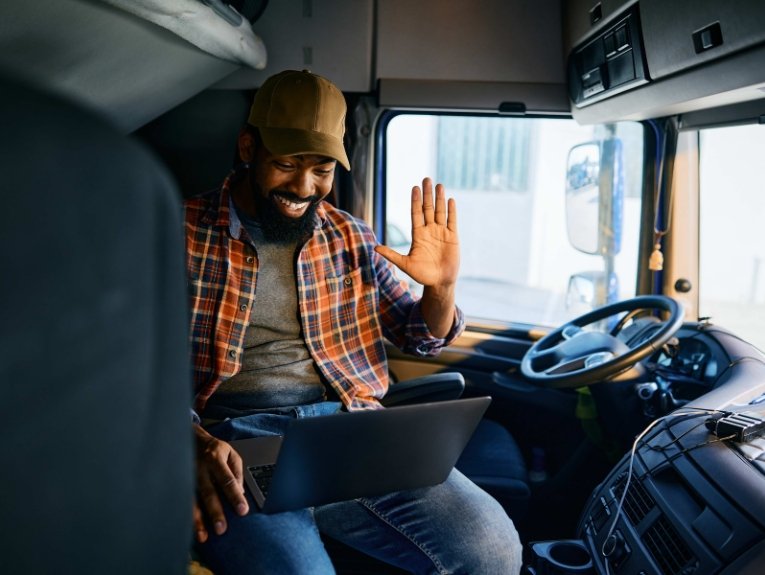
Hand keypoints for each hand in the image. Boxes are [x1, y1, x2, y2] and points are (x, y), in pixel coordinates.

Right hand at [193, 424, 248, 541]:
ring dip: (197, 520)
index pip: (227, 479)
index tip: (242, 510)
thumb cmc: (213, 448)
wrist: (189, 438)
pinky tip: (189, 529)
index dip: (234, 496)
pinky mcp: (178, 482)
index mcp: (215, 458)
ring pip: (191, 500)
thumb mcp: (230, 452)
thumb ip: (236, 471)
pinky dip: (185, 516)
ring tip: (203, 536)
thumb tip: (240, 492)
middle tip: (221, 528)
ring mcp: (186, 475)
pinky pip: (182, 501)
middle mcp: (199, 468)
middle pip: (208, 492)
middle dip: (215, 512)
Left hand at [375, 178, 458, 288]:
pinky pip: (452, 221)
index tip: (414, 188)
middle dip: (427, 195)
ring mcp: (441, 233)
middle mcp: (429, 231)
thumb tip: (374, 248)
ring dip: (440, 199)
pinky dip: (451, 211)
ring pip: (440, 212)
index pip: (416, 214)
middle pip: (428, 209)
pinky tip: (450, 200)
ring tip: (439, 185)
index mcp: (417, 235)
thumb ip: (392, 255)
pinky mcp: (452, 237)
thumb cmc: (422, 275)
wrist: (439, 282)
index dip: (415, 201)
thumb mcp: (405, 264)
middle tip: (426, 179)